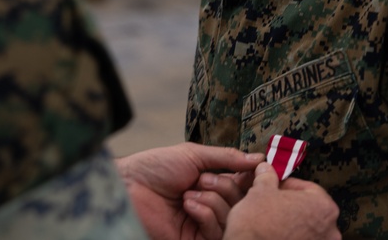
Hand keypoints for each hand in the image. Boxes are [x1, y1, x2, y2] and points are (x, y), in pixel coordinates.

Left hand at [115, 143, 263, 239]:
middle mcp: (211, 203)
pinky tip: (188, 204)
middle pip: (241, 202)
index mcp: (213, 183)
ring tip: (190, 192)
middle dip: (225, 187)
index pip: (244, 183)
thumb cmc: (155, 167)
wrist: (128, 187)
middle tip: (202, 179)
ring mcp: (203, 223)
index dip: (250, 177)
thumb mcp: (194, 155)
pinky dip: (205, 214)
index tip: (258, 169)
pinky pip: (215, 232)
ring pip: (230, 218)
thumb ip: (228, 158)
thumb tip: (259, 159)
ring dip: (213, 201)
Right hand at [224, 161, 340, 239]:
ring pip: (306, 229)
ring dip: (292, 224)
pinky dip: (291, 238)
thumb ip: (267, 177)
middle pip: (309, 210)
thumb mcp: (260, 192)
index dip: (287, 186)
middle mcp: (330, 230)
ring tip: (272, 222)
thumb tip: (266, 170)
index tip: (275, 187)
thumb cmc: (258, 224)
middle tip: (273, 204)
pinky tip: (274, 235)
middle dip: (291, 206)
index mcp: (323, 207)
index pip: (308, 188)